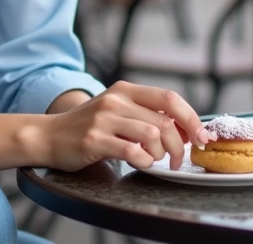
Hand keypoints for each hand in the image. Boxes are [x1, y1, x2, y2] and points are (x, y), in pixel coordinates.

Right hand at [34, 81, 209, 171]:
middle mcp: (115, 100)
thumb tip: (186, 128)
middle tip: (177, 160)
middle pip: (165, 121)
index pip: (169, 98)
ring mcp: (103, 119)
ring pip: (152, 135)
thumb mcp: (117, 110)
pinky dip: (144, 161)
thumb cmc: (89, 126)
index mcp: (125, 90)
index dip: (191, 118)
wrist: (50, 135)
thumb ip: (146, 114)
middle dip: (179, 145)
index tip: (202, 137)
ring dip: (161, 154)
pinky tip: (140, 163)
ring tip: (155, 161)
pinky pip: (132, 152)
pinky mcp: (94, 139)